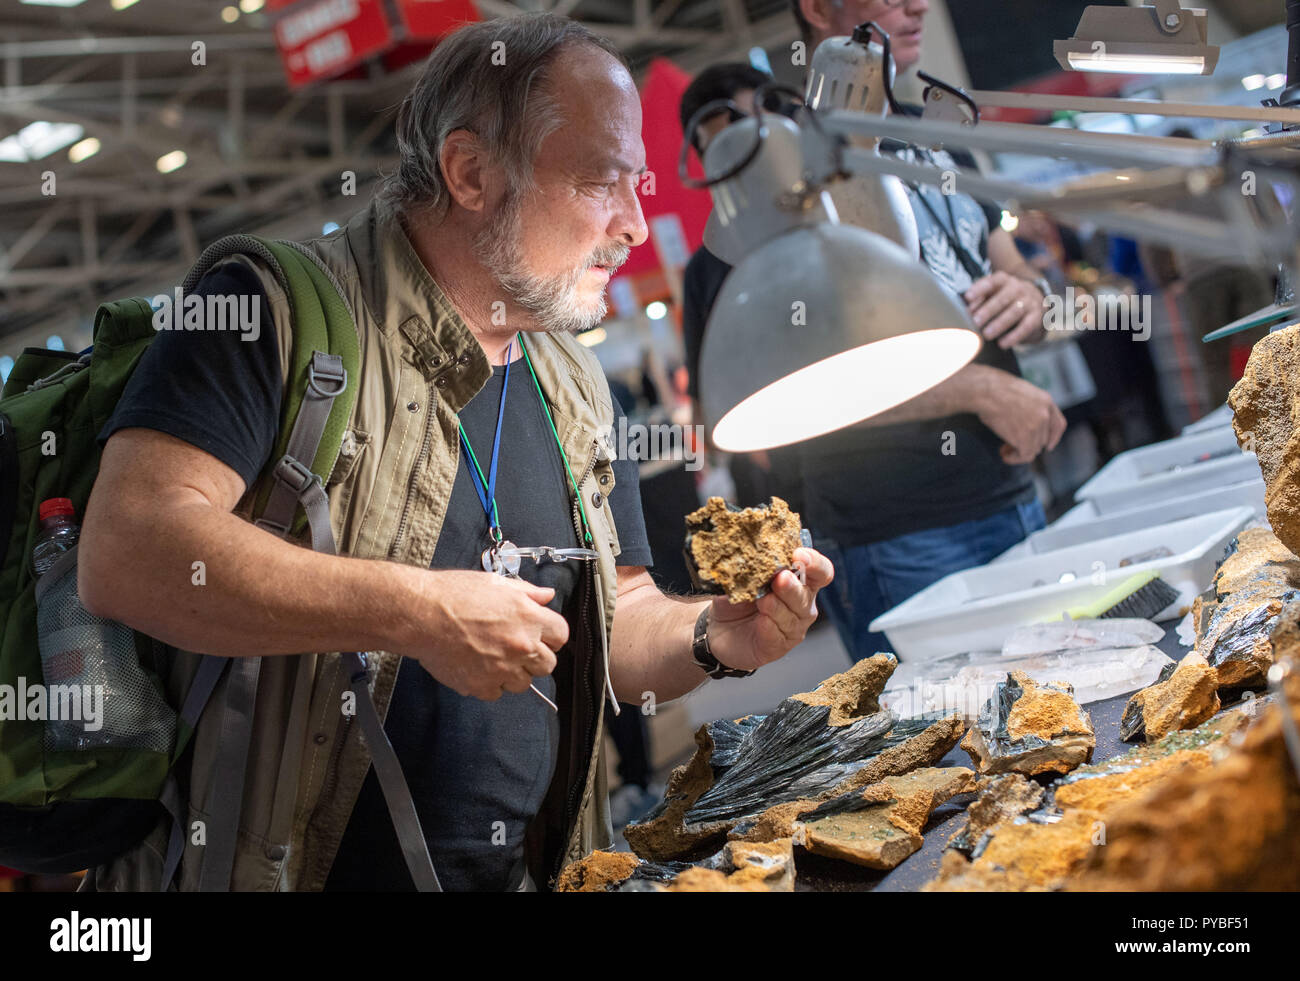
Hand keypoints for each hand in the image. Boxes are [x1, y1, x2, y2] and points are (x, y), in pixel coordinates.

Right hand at [397, 569, 569, 700]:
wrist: (422, 615)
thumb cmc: (455, 595)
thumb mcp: (497, 583)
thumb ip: (527, 592)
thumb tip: (546, 597)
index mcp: (529, 618)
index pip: (561, 635)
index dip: (551, 635)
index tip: (542, 636)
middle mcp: (522, 646)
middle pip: (548, 665)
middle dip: (536, 658)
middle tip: (516, 649)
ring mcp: (503, 669)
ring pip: (524, 683)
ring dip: (513, 674)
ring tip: (493, 657)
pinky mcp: (482, 686)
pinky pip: (497, 693)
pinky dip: (489, 684)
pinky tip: (477, 667)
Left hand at [704, 547, 833, 672]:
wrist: (718, 627)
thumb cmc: (738, 597)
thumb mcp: (742, 576)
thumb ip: (752, 565)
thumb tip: (748, 553)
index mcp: (800, 581)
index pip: (821, 571)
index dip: (815, 563)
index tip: (799, 554)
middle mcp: (802, 604)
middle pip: (806, 595)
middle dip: (793, 586)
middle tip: (781, 577)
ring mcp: (792, 627)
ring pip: (792, 617)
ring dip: (778, 607)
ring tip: (763, 600)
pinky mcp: (777, 646)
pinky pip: (777, 636)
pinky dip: (769, 627)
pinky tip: (761, 621)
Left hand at [964, 272, 1045, 348]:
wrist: (1038, 301)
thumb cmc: (1005, 300)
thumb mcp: (993, 294)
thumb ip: (979, 300)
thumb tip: (964, 312)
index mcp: (1003, 280)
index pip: (991, 282)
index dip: (979, 289)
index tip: (967, 297)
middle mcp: (1017, 288)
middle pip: (1002, 298)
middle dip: (988, 310)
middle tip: (975, 322)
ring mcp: (1029, 301)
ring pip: (1014, 312)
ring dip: (999, 324)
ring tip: (986, 334)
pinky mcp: (1037, 317)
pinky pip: (1026, 326)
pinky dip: (1014, 336)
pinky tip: (1002, 344)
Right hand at [974, 368, 1066, 464]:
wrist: (987, 392)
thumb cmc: (995, 390)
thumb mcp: (1021, 393)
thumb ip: (1029, 407)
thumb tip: (1023, 422)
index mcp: (1046, 401)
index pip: (1058, 425)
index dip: (1054, 438)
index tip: (1048, 446)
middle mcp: (1045, 415)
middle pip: (1042, 439)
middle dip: (1028, 444)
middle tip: (1010, 445)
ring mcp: (1036, 427)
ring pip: (1033, 449)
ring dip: (1019, 452)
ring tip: (1005, 450)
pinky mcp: (1025, 438)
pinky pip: (1025, 455)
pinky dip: (1015, 458)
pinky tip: (1005, 455)